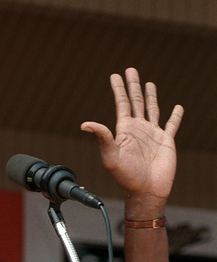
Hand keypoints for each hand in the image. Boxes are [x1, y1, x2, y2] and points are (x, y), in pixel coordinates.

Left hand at [81, 68, 182, 212]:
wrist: (146, 192)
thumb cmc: (126, 178)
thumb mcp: (110, 156)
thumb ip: (102, 137)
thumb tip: (85, 124)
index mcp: (124, 130)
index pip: (122, 103)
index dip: (119, 89)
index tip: (115, 75)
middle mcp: (138, 129)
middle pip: (136, 101)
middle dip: (133, 85)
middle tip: (130, 70)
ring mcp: (152, 134)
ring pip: (152, 109)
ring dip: (151, 96)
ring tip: (149, 83)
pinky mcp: (166, 142)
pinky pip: (172, 125)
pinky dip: (175, 116)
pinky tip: (177, 107)